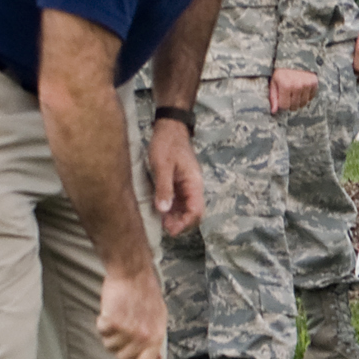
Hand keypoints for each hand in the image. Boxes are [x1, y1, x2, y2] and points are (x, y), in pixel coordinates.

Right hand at [97, 265, 166, 358]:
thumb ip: (156, 340)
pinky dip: (102, 323)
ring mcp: (127, 330)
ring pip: (109, 346)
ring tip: (118, 317)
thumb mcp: (159, 317)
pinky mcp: (112, 322)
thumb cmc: (146, 293)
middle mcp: (142, 336)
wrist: (133, 274)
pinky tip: (111, 311)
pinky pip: (101, 332)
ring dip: (110, 335)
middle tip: (122, 332)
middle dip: (119, 348)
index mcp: (156, 336)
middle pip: (123, 358)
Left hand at [147, 118, 204, 236]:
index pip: (196, 210)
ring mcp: (187, 185)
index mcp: (194, 183)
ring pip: (186, 208)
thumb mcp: (162, 166)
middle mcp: (193, 187)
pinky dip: (173, 210)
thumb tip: (164, 210)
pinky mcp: (179, 183)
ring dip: (177, 218)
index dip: (185, 223)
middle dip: (181, 223)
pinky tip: (162, 213)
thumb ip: (164, 188)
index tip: (170, 230)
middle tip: (165, 229)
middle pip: (193, 212)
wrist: (169, 128)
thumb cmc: (166, 144)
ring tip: (162, 224)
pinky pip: (179, 201)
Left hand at [269, 67, 318, 112]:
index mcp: (286, 85)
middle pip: (294, 106)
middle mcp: (298, 85)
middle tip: (288, 95)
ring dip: (298, 100)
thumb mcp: (273, 82)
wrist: (294, 58)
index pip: (284, 106)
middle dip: (290, 103)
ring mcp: (307, 84)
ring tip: (294, 92)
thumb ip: (273, 97)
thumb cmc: (281, 72)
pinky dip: (306, 96)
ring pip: (303, 103)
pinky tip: (302, 89)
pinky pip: (311, 97)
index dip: (282, 103)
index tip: (281, 97)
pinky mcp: (314, 83)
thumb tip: (273, 111)